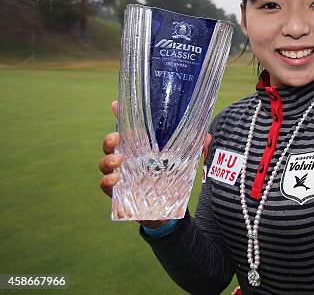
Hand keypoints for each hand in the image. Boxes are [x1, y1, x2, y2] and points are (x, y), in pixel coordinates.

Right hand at [98, 101, 213, 225]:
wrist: (169, 211)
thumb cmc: (173, 180)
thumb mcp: (187, 162)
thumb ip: (196, 148)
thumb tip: (206, 136)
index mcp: (142, 147)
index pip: (128, 128)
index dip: (120, 115)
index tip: (116, 104)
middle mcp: (128, 159)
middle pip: (111, 144)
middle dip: (109, 139)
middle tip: (117, 137)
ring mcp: (122, 176)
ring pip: (105, 164)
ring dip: (107, 159)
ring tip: (118, 160)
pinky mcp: (119, 194)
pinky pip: (106, 186)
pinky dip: (106, 182)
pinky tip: (114, 179)